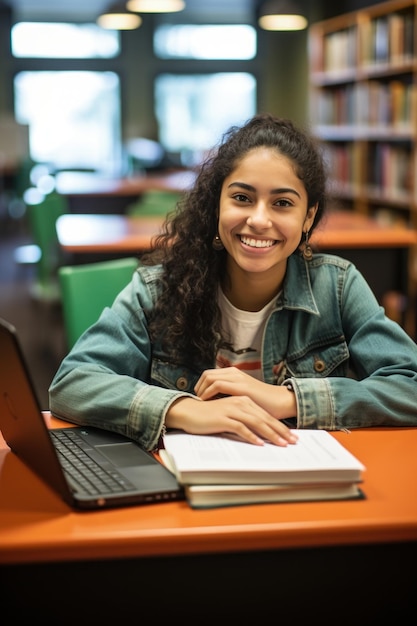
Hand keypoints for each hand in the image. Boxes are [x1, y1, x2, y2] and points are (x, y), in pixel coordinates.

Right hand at [165, 395, 297, 447]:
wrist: (189, 411)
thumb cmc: (209, 415)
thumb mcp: (230, 415)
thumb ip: (244, 420)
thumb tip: (259, 434)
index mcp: (243, 401)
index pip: (265, 415)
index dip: (279, 426)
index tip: (291, 436)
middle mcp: (240, 403)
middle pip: (264, 418)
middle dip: (280, 431)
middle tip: (292, 442)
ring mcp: (232, 409)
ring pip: (256, 422)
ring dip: (270, 434)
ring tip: (281, 444)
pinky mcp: (223, 417)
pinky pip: (240, 427)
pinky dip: (251, 436)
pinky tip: (259, 444)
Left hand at [195, 367, 296, 419]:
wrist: (280, 402)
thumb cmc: (263, 403)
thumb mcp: (242, 396)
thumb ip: (230, 395)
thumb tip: (214, 402)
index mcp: (234, 374)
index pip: (209, 374)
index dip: (201, 385)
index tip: (198, 398)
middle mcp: (234, 373)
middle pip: (207, 374)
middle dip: (198, 387)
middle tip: (196, 401)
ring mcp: (237, 378)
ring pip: (209, 378)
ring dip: (201, 390)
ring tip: (200, 403)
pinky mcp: (240, 386)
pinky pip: (217, 385)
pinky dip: (208, 394)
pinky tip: (207, 403)